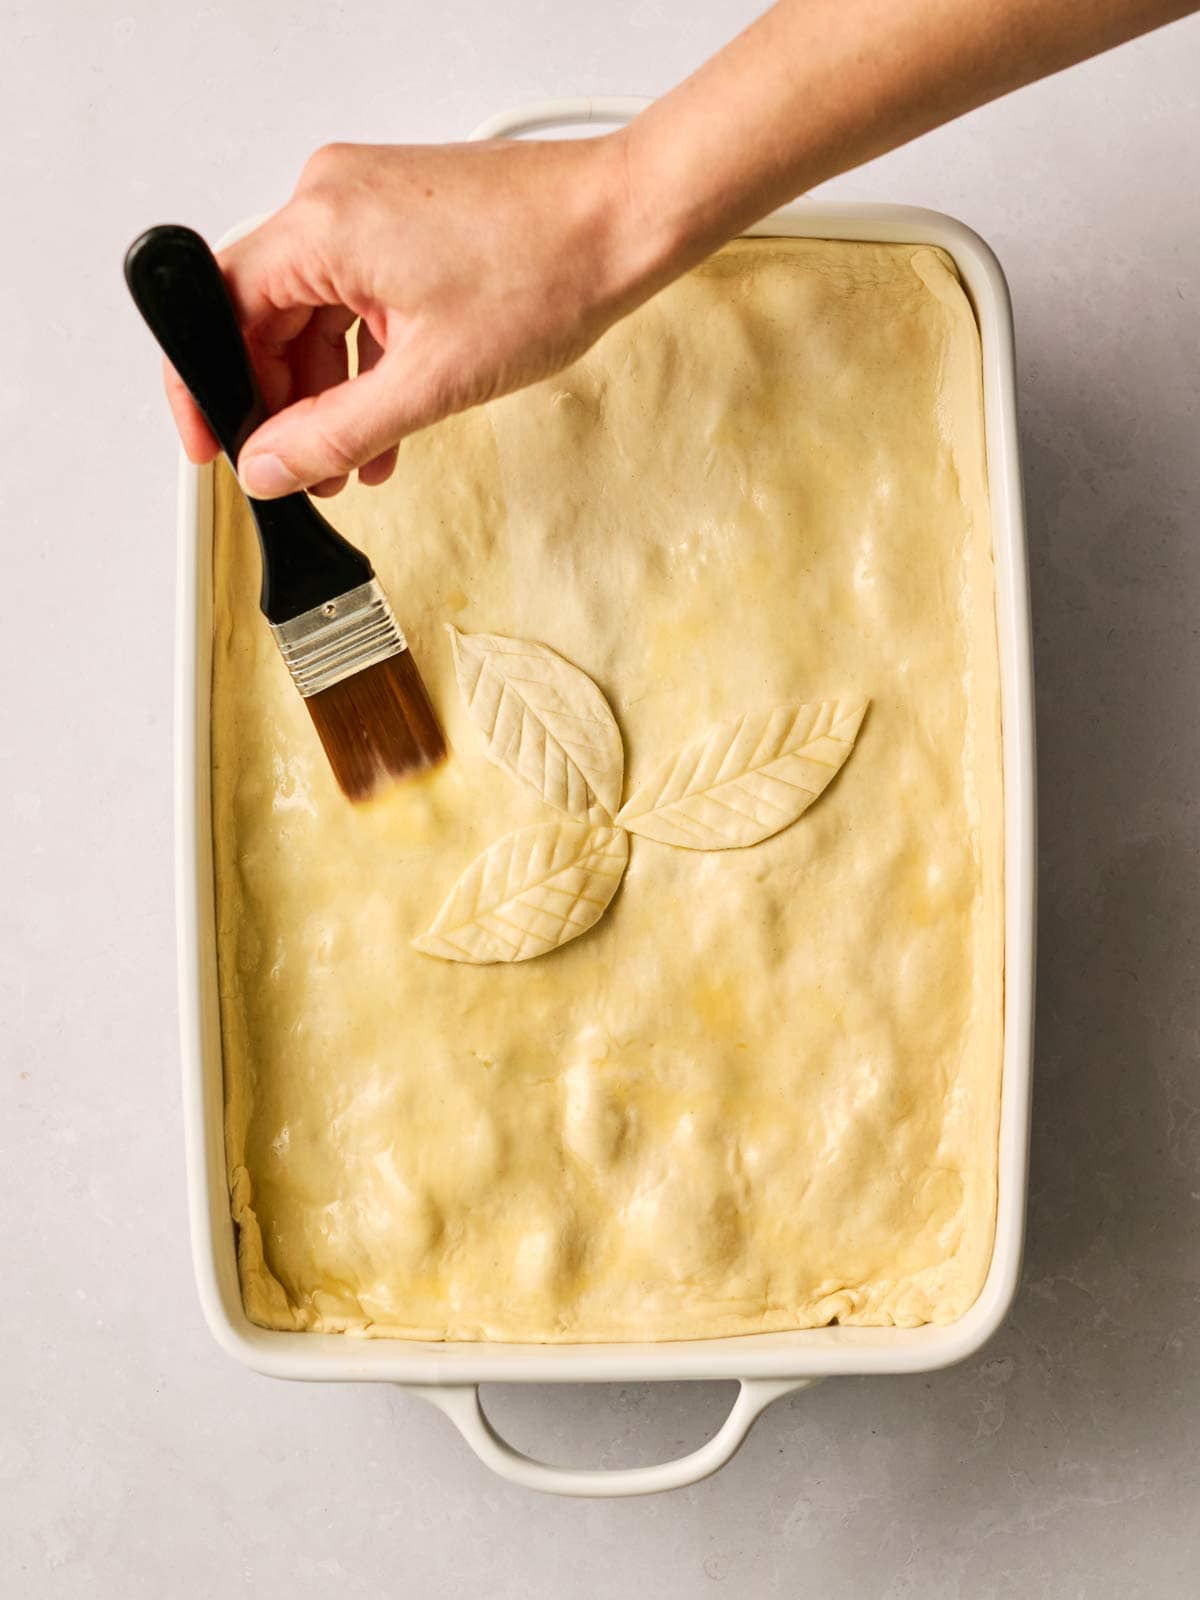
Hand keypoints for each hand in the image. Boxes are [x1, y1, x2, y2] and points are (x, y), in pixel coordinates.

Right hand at [166, 134, 656, 497]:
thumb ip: (335, 435)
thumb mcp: (429, 383)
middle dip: (282, 401)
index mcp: (321, 223)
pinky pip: (355, 295)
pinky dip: (364, 359)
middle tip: (301, 469)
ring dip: (329, 391)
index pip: (220, 310)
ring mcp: (368, 202)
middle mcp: (333, 197)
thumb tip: (271, 467)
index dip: (207, 389)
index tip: (213, 444)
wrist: (626, 223)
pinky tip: (387, 418)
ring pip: (314, 313)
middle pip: (265, 316)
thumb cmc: (549, 273)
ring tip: (355, 461)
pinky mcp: (402, 217)